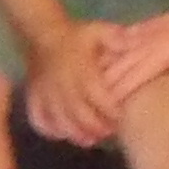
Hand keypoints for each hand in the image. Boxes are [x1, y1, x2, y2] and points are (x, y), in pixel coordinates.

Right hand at [22, 17, 122, 147]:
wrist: (41, 33)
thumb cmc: (75, 36)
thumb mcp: (97, 30)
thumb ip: (116, 37)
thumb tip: (133, 41)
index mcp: (81, 71)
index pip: (98, 97)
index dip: (111, 111)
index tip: (121, 117)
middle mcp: (62, 85)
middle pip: (80, 115)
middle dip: (97, 128)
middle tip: (109, 131)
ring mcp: (46, 93)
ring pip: (60, 121)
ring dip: (76, 134)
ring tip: (91, 138)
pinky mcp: (34, 97)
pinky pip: (39, 119)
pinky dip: (51, 130)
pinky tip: (63, 133)